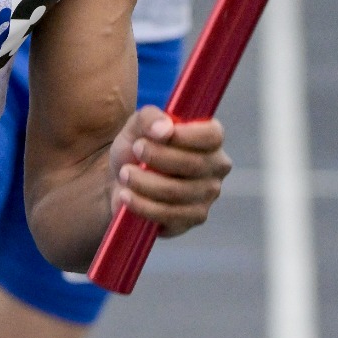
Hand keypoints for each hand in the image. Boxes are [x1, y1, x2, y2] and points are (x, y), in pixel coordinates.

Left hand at [107, 107, 230, 236]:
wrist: (122, 182)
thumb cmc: (137, 148)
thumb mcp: (136, 126)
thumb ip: (150, 118)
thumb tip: (164, 129)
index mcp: (209, 139)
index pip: (212, 136)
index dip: (185, 135)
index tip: (154, 135)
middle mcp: (216, 168)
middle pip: (193, 164)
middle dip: (157, 157)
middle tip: (134, 150)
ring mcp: (207, 196)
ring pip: (177, 191)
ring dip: (143, 182)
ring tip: (124, 173)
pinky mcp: (192, 218)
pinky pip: (169, 215)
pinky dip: (142, 205)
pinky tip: (126, 195)